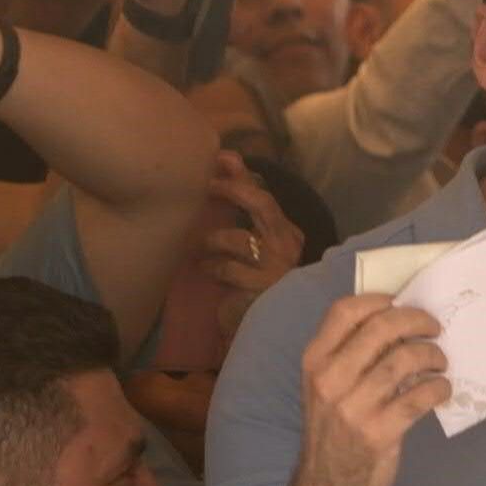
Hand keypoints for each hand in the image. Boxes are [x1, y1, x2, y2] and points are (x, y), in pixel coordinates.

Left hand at [204, 152, 305, 339]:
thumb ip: (241, 205)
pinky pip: (226, 267)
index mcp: (288, 232)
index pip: (264, 195)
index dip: (240, 175)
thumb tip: (227, 159)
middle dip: (231, 189)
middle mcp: (287, 245)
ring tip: (197, 246)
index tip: (219, 158)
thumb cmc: (253, 282)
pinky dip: (211, 266)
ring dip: (211, 239)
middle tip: (205, 184)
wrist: (261, 327)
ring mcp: (277, 267)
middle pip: (260, 204)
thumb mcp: (249, 242)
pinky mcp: (260, 287)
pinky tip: (205, 270)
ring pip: (237, 237)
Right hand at [296, 296, 451, 485]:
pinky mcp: (378, 432)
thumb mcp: (329, 388)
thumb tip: (400, 322)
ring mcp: (352, 407)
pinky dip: (439, 388)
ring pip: (404, 360)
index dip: (380, 300)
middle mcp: (329, 380)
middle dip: (416, 321)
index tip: (403, 302)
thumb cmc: (336, 431)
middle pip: (380, 329)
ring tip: (440, 362)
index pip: (344, 311)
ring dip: (433, 355)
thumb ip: (352, 356)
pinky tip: (442, 389)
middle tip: (435, 329)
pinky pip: (419, 397)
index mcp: (314, 361)